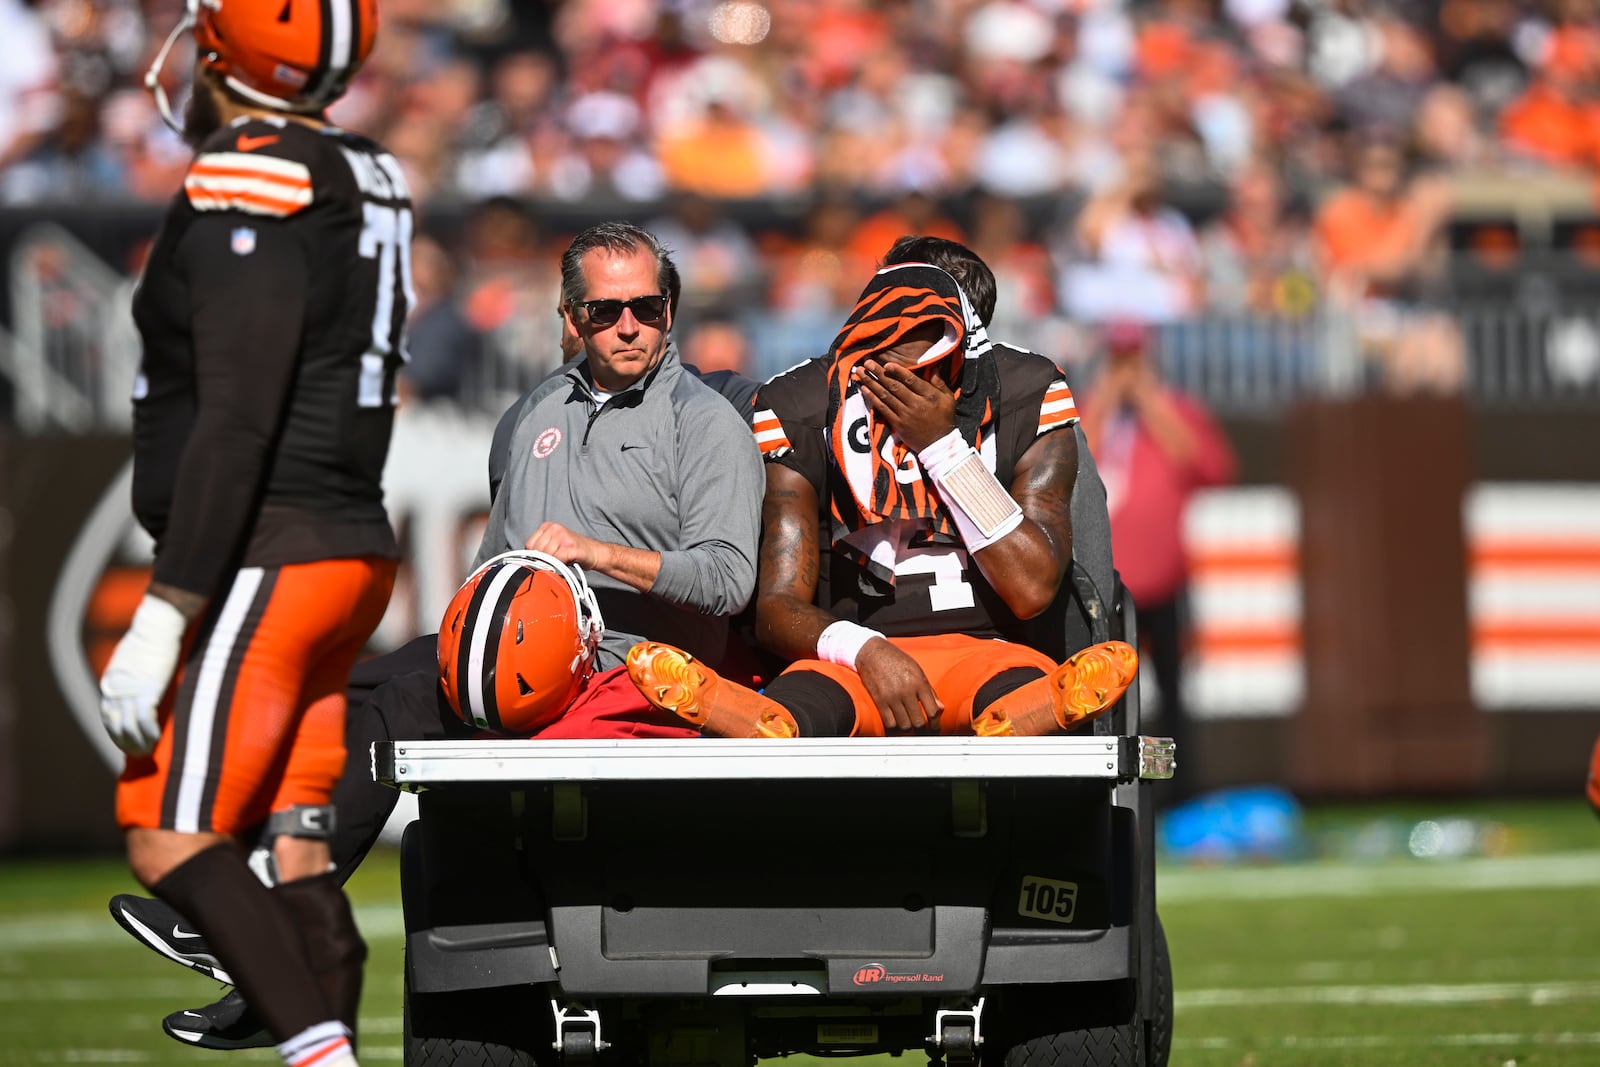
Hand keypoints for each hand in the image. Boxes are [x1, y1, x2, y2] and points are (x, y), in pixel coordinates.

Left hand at [99, 594, 186, 754]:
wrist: (157, 625)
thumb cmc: (150, 636)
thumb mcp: (130, 658)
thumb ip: (128, 674)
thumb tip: (135, 681)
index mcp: (110, 683)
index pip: (107, 716)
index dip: (116, 733)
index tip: (126, 743)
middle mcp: (115, 690)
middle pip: (115, 725)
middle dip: (125, 743)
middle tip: (137, 754)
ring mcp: (130, 691)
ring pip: (128, 727)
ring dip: (137, 743)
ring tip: (147, 752)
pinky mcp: (147, 690)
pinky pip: (144, 720)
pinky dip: (149, 733)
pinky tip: (156, 740)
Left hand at [525, 521, 604, 569]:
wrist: (595, 552)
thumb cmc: (572, 551)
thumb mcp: (553, 545)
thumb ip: (540, 549)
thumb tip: (526, 561)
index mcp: (547, 526)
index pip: (529, 545)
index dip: (534, 556)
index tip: (543, 561)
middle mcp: (555, 528)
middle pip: (537, 551)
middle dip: (543, 561)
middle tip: (554, 563)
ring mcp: (563, 536)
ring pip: (547, 556)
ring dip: (553, 564)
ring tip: (561, 562)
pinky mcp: (572, 546)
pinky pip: (558, 559)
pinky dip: (560, 565)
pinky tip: (566, 563)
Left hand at [854, 360, 956, 452]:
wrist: (939, 444)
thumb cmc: (944, 418)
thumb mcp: (948, 398)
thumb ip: (939, 382)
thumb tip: (933, 366)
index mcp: (929, 396)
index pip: (911, 380)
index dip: (898, 371)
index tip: (886, 364)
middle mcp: (916, 404)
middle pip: (895, 386)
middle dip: (879, 373)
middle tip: (867, 363)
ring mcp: (905, 415)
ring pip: (886, 396)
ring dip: (871, 383)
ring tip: (860, 372)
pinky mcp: (898, 424)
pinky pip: (883, 409)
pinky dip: (872, 398)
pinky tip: (864, 389)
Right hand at [855, 638, 943, 732]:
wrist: (873, 653)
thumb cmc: (897, 660)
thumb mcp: (917, 671)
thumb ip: (929, 691)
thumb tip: (941, 708)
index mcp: (919, 682)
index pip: (932, 710)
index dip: (935, 724)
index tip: (935, 728)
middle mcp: (906, 691)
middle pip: (918, 721)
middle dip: (922, 729)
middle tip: (923, 731)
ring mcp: (892, 697)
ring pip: (904, 725)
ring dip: (908, 729)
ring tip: (910, 727)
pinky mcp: (879, 701)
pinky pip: (889, 723)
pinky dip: (894, 727)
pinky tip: (897, 725)